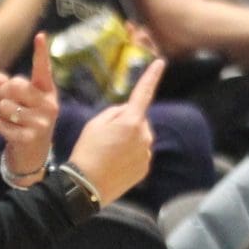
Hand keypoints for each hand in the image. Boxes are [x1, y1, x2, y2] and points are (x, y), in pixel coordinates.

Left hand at [0, 33, 60, 182]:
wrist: (32, 156)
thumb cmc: (24, 122)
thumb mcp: (19, 102)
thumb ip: (7, 86)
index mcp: (47, 92)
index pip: (43, 70)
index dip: (41, 53)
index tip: (40, 35)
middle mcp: (48, 105)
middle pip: (15, 85)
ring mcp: (41, 122)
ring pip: (5, 105)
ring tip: (4, 118)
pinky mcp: (30, 138)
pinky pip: (1, 124)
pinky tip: (7, 131)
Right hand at [67, 57, 166, 200]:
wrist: (87, 185)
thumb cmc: (88, 150)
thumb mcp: (95, 123)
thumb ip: (115, 112)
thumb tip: (127, 111)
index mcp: (131, 120)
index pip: (144, 93)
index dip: (152, 76)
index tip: (161, 62)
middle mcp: (144, 135)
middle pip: (139, 120)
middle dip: (127, 123)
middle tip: (106, 136)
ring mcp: (147, 153)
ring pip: (140, 138)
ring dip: (129, 140)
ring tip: (109, 153)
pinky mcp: (145, 168)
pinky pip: (140, 154)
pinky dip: (130, 155)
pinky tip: (115, 163)